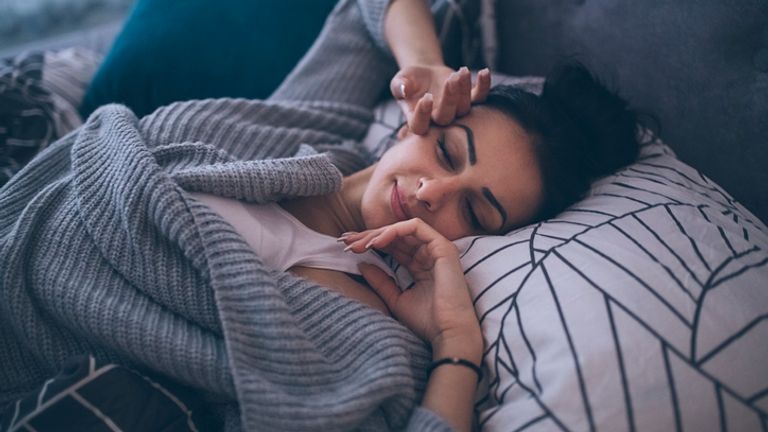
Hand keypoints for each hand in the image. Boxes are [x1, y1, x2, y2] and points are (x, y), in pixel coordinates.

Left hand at [340, 218, 481, 354]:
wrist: (447, 333)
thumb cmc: (426, 321)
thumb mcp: (395, 299)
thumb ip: (381, 281)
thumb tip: (362, 264)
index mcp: (420, 266)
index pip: (392, 247)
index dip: (370, 244)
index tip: (348, 248)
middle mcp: (428, 254)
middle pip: (395, 236)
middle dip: (369, 236)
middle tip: (347, 242)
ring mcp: (437, 248)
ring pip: (402, 229)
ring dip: (378, 233)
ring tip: (359, 243)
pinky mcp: (442, 246)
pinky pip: (415, 227)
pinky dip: (394, 231)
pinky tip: (377, 241)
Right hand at [390, 65, 490, 134]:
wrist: (426, 75)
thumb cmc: (410, 80)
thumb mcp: (401, 79)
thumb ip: (399, 85)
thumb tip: (403, 89)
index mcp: (417, 120)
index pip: (419, 125)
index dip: (424, 114)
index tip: (426, 97)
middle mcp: (438, 122)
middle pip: (446, 118)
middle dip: (450, 98)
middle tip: (450, 80)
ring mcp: (456, 113)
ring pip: (464, 108)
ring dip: (464, 89)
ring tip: (462, 71)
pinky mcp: (469, 102)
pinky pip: (480, 98)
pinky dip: (484, 86)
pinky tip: (485, 72)